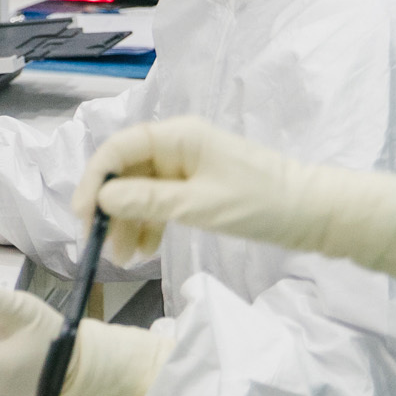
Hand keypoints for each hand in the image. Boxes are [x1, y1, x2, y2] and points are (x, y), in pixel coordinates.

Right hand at [79, 116, 395, 284]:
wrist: (313, 213)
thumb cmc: (259, 203)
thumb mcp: (198, 205)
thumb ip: (147, 201)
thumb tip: (103, 198)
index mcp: (178, 136)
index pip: (119, 149)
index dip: (95, 180)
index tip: (82, 215)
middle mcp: (178, 145)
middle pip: (127, 172)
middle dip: (110, 208)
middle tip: (99, 244)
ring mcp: (188, 167)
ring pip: (142, 191)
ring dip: (128, 222)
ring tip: (123, 258)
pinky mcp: (199, 187)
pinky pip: (161, 202)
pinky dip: (150, 224)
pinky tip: (144, 251)